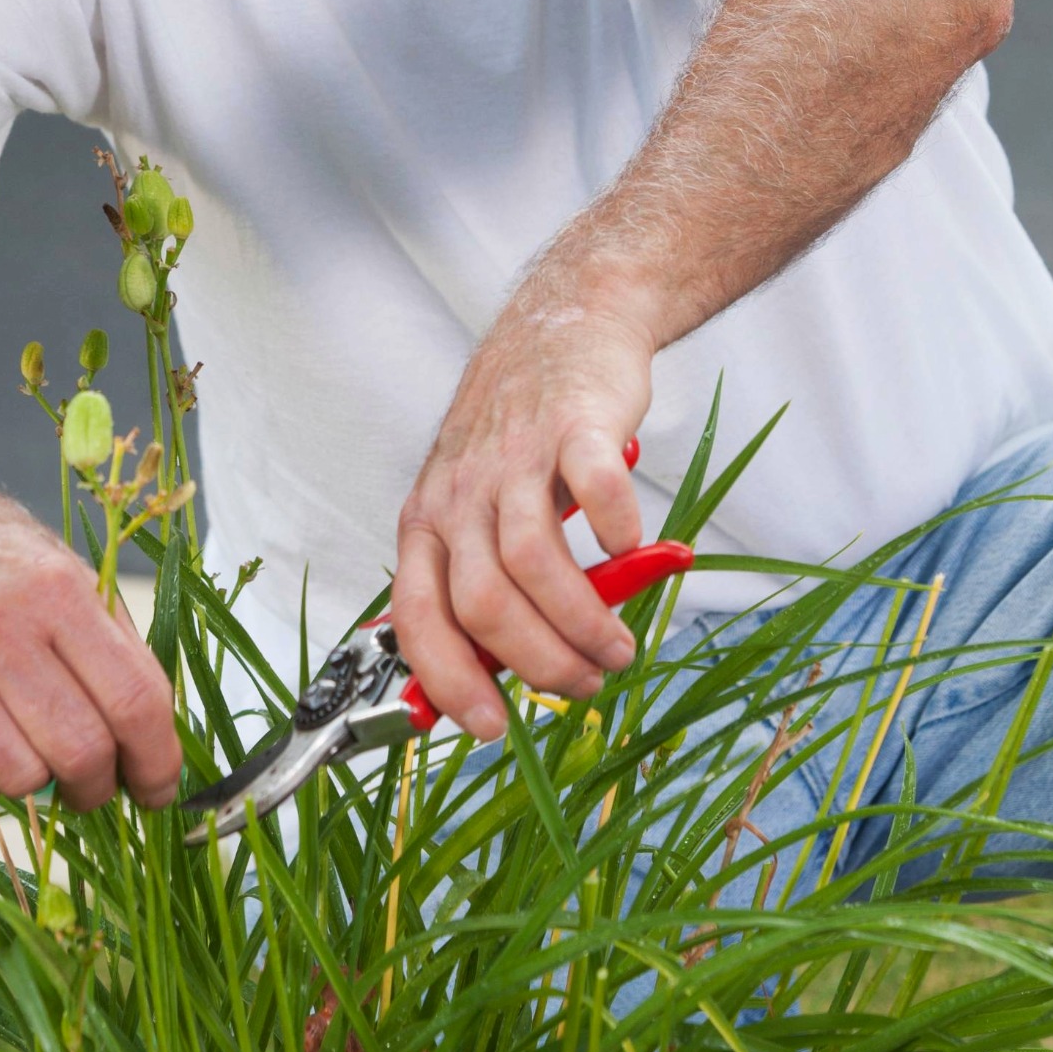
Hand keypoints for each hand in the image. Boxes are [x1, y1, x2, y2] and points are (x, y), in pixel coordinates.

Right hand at [0, 462, 181, 812]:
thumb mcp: (62, 570)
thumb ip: (111, 645)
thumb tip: (152, 738)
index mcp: (59, 592)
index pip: (135, 701)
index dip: (157, 761)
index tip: (156, 789)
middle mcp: (0, 628)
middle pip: (80, 751)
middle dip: (100, 787)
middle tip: (94, 784)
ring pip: (19, 778)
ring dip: (39, 789)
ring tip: (33, 760)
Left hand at [393, 304, 653, 740]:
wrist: (562, 324)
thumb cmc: (519, 438)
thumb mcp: (471, 511)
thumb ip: (474, 586)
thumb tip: (487, 681)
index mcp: (427, 525)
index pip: (417, 618)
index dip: (448, 680)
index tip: (487, 726)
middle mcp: (459, 494)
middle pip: (481, 603)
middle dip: (537, 663)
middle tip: (584, 684)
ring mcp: (514, 458)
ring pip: (532, 562)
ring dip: (582, 622)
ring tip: (620, 648)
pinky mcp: (574, 424)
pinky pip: (594, 487)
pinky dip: (619, 533)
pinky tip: (636, 554)